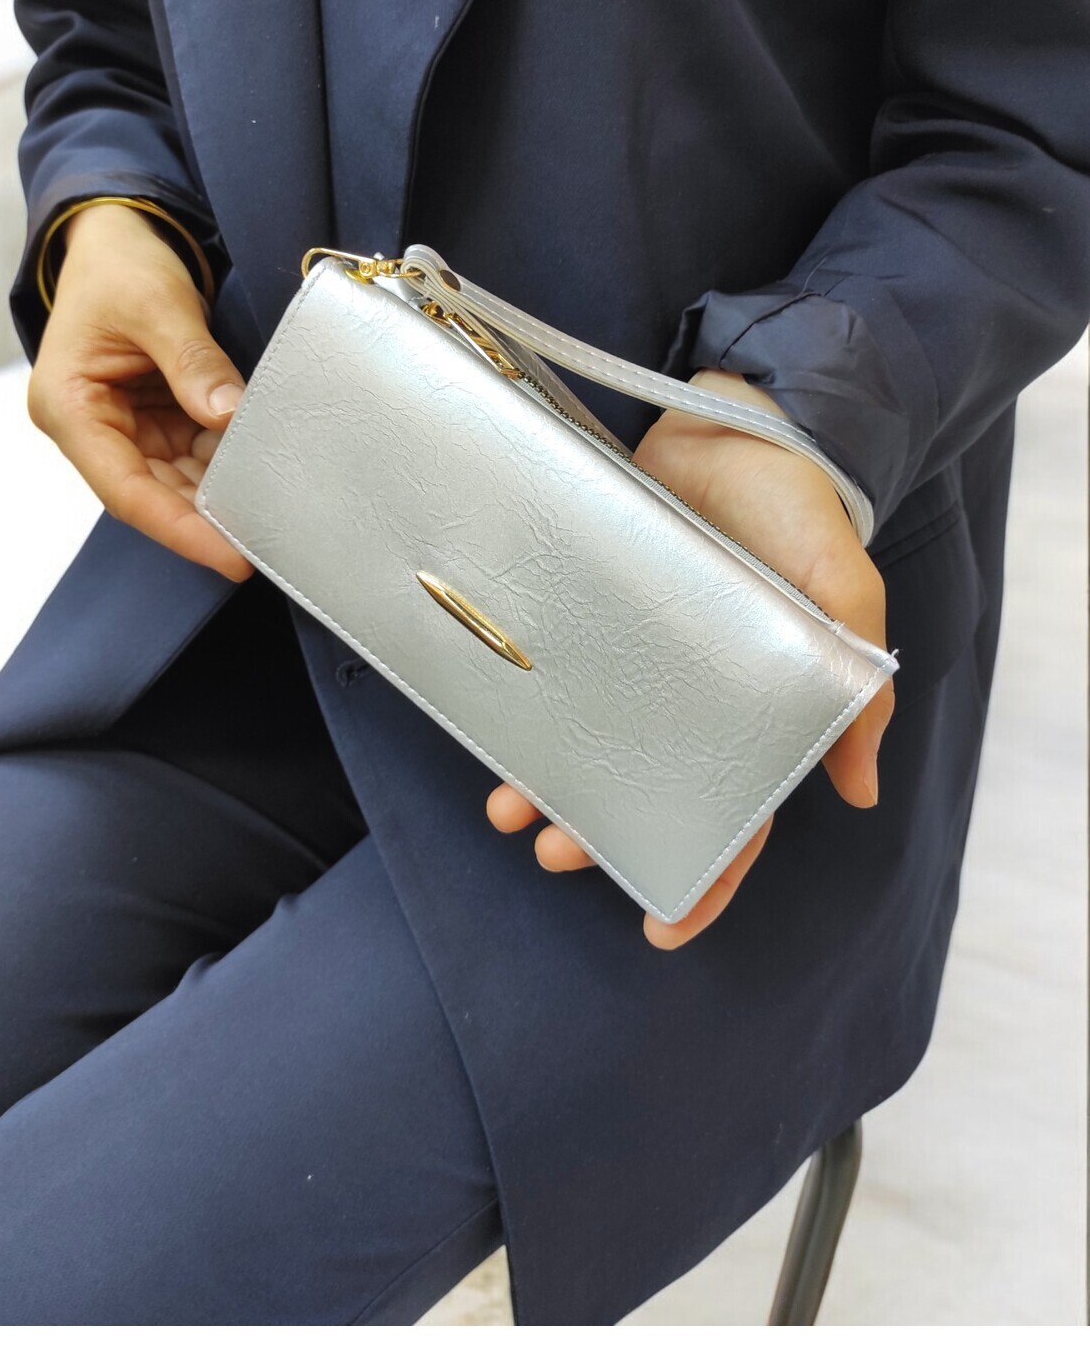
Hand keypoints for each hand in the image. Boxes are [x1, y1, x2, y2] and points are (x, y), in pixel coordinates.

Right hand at [26, 203, 252, 580]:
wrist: (119, 234)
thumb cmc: (120, 264)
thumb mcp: (157, 303)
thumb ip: (192, 360)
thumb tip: (229, 414)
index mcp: (68, 406)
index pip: (125, 489)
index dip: (178, 528)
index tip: (229, 557)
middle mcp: (91, 427)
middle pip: (151, 494)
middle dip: (206, 519)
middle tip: (266, 546)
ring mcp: (123, 426)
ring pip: (175, 480)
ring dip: (221, 493)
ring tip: (273, 516)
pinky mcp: (152, 419)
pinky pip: (191, 455)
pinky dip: (226, 465)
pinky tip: (264, 475)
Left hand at [485, 370, 893, 950]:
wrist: (731, 420)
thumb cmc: (799, 509)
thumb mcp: (844, 591)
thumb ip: (858, 688)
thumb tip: (858, 792)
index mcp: (756, 706)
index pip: (736, 814)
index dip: (706, 879)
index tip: (664, 930)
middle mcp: (690, 694)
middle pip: (644, 790)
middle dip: (600, 837)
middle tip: (555, 854)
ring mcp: (634, 657)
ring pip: (589, 744)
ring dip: (549, 786)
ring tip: (508, 811)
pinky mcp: (589, 613)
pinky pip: (554, 676)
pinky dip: (525, 711)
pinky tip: (492, 731)